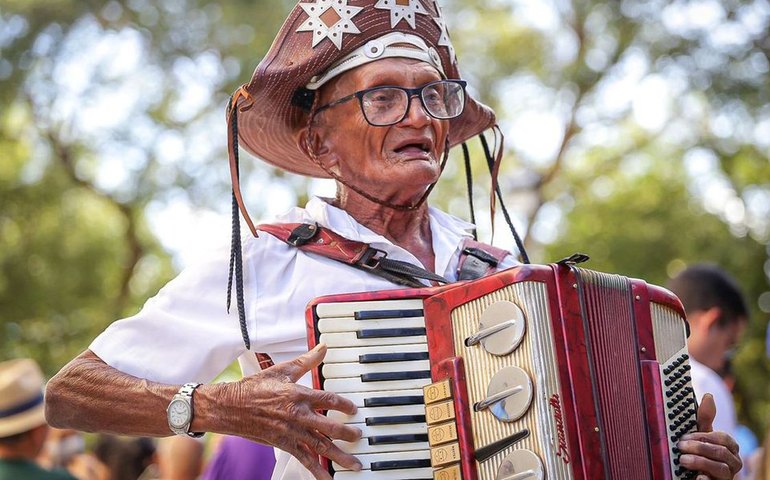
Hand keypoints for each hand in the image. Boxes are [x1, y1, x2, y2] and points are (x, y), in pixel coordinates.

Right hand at [222, 344, 362, 478]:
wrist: (231, 406)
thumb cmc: (255, 388)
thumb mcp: (283, 370)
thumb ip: (306, 360)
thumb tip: (323, 347)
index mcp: (299, 395)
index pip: (329, 399)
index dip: (344, 405)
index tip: (354, 410)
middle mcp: (298, 415)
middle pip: (330, 427)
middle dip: (348, 434)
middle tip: (359, 437)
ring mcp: (291, 432)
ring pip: (321, 446)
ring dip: (339, 456)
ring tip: (354, 464)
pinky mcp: (284, 444)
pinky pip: (304, 459)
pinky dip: (317, 470)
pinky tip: (327, 478)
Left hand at [677, 393, 741, 478]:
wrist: (698, 474)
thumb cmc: (703, 452)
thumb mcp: (702, 435)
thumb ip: (705, 418)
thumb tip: (708, 396)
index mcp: (730, 447)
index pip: (723, 438)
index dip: (704, 436)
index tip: (685, 436)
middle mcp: (733, 462)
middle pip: (721, 453)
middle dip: (699, 448)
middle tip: (680, 446)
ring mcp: (727, 476)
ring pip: (720, 468)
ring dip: (699, 462)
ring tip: (682, 460)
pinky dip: (706, 479)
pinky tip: (696, 477)